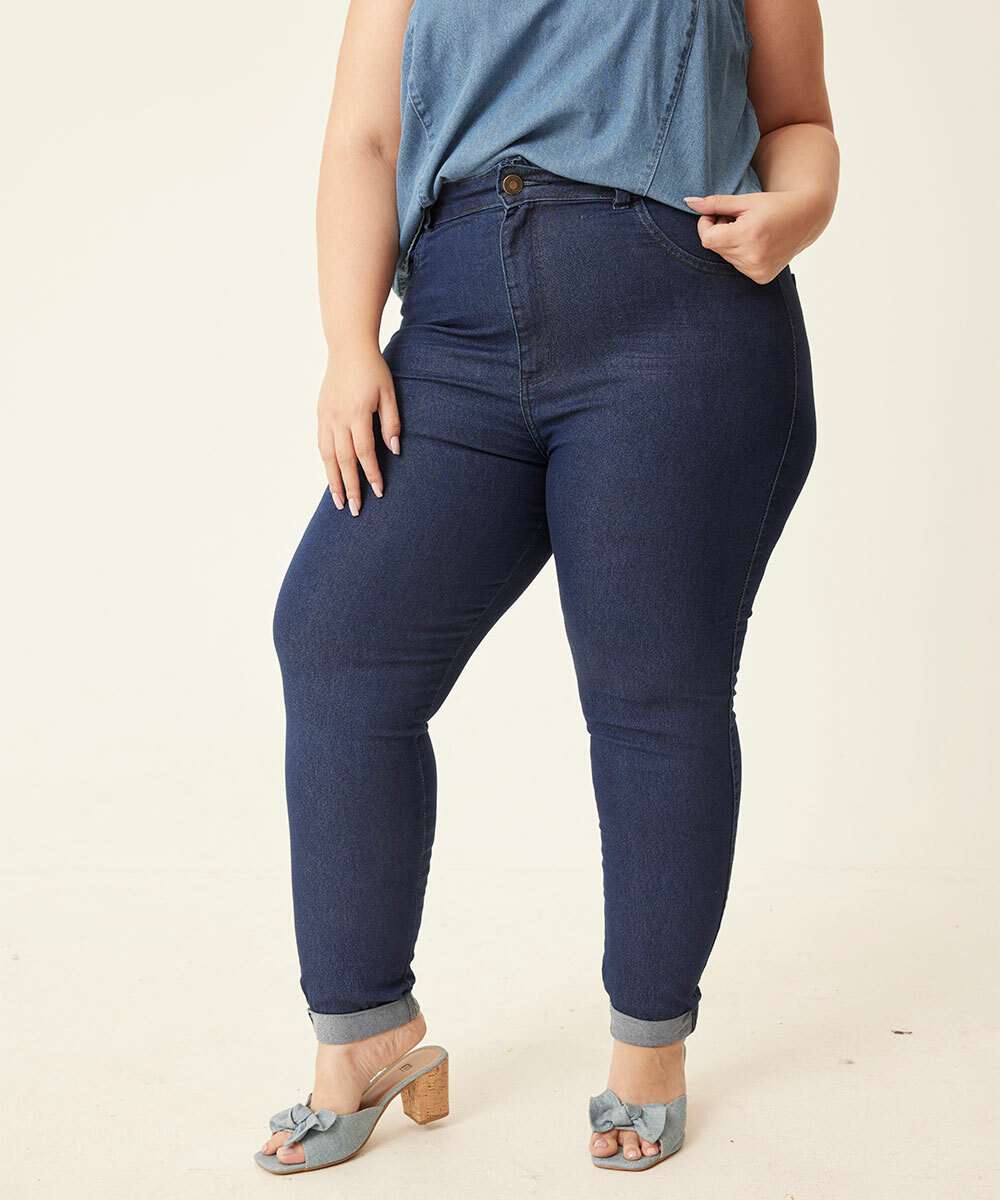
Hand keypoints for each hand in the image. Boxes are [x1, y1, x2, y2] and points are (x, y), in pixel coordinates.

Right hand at [317, 343, 399, 515]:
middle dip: (350, 487)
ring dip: (333, 480)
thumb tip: (394, 450)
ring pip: (328, 456)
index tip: (379, 492)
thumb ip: (392, 422)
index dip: (371, 474)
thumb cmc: (373, 370)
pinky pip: (321, 444)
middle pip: (344, 460)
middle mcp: (338, 419)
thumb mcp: (389, 393)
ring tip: (337, 501)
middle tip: (354, 510)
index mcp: (357, 414)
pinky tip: (330, 475)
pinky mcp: (320, 413)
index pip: (364, 453)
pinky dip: (326, 462)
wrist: (347, 347)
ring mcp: (326, 417)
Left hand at [683, 189, 827, 283]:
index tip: (717, 215)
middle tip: (738, 221)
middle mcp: (753, 256)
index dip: (706, 225)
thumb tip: (688, 202)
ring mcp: (757, 270)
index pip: (707, 239)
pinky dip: (741, 255)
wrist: (806, 217)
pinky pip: (738, 267)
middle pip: (716, 248)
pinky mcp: (761, 277)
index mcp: (748, 235)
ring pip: (726, 258)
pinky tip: (756, 245)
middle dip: (720, 233)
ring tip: (749, 232)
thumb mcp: (744, 200)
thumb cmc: (774, 205)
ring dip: (730, 245)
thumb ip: (715, 203)